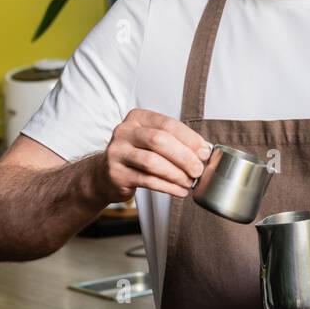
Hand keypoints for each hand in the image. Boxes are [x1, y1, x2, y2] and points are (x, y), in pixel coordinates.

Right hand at [94, 109, 211, 201]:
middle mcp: (124, 132)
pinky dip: (168, 187)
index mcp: (137, 118)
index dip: (189, 138)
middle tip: (198, 169)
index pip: (167, 124)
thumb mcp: (152, 141)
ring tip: (189, 182)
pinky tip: (179, 191)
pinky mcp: (116, 174)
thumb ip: (175, 141)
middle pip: (159, 141)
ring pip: (152, 162)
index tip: (204, 152)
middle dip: (184, 156)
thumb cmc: (137, 154)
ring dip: (176, 174)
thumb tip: (204, 151)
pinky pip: (147, 180)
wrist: (105, 174)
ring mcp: (117, 153)